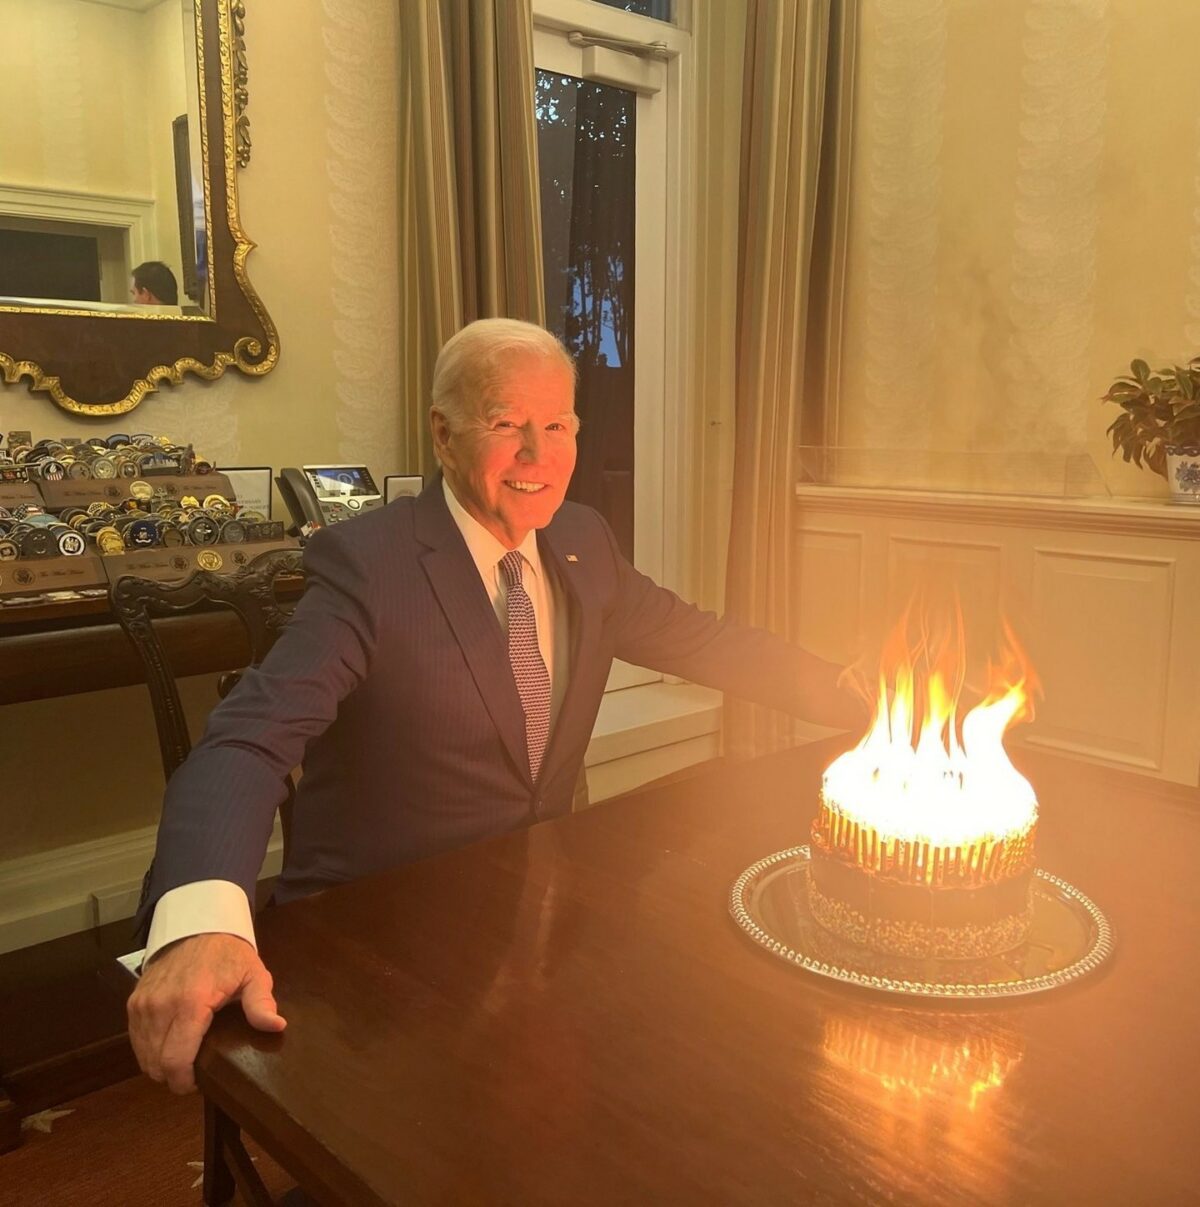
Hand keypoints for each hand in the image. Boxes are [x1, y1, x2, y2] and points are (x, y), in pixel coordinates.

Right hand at [127, 932, 286, 1093]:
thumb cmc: (229, 954)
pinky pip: (135, 1040)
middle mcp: (160, 1006)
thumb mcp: (254, 974)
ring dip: (159, 1065)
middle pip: (157, 1063)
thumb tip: (276, 1026)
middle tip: (194, 1074)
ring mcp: (143, 1004)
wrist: (198, 924)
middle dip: (174, 1077)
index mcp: (191, 1003)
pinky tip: (167, 1047)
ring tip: (182, 1061)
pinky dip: (149, 1050)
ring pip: (143, 1055)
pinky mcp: (134, 1001)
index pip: (175, 1059)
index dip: (184, 1081)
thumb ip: (261, 1003)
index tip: (198, 1084)